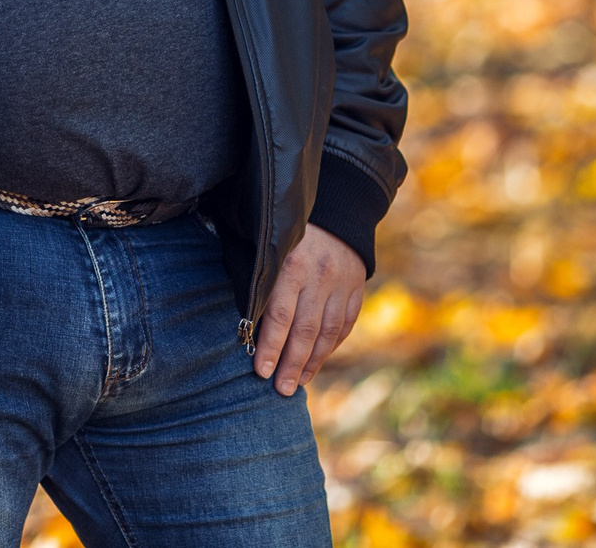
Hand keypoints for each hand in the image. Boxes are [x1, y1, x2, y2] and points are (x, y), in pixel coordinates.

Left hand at [253, 223, 365, 396]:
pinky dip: (331, 346)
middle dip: (291, 363)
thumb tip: (238, 314)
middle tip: (280, 389)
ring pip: (327, 332)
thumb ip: (255, 273)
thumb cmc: (284, 226)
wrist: (334, 207)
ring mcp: (342, 284)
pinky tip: (317, 362)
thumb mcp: (265, 240)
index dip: (270, 345)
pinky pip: (344, 325)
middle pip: (305, 330)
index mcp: (291, 263)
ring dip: (312, 362)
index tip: (260, 371)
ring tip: (298, 383)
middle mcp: (320, 276)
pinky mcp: (357, 288)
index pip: (279, 314)